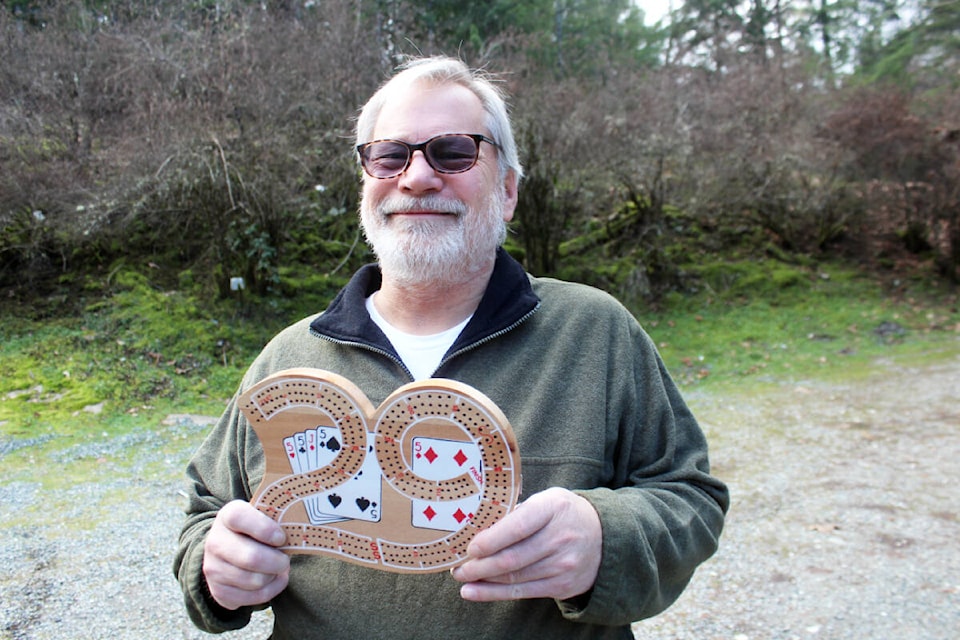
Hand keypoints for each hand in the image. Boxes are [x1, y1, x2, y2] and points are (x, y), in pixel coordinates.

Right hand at [202, 500, 290, 609]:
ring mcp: (213, 569)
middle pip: (251, 558)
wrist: (229, 549)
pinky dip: (270, 590)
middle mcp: (214, 542)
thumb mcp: (263, 517)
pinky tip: (272, 580)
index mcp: (227, 516)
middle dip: (277, 561)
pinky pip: (253, 598)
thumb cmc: (255, 531)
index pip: (239, 518)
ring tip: (277, 568)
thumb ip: (277, 519)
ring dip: (274, 576)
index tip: (281, 538)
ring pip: (255, 581)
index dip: (264, 528)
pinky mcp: (219, 592)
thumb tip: (298, 530)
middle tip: (285, 560)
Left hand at [450, 487, 601, 601]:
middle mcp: (560, 537)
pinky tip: (474, 592)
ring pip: (514, 578)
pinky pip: (522, 593)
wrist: (605, 536)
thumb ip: (517, 511)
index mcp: (553, 508)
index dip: (491, 539)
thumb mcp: (546, 499)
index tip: (470, 547)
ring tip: (462, 578)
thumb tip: (478, 528)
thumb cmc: (563, 514)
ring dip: (483, 580)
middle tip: (458, 567)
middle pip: (512, 558)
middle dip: (479, 565)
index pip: (518, 526)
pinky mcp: (562, 585)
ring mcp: (563, 564)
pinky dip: (494, 594)